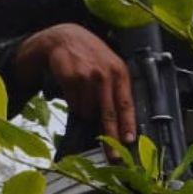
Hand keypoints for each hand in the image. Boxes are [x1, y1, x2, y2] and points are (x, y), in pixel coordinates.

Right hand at [13, 23, 135, 144]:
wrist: (64, 38)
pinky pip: (73, 103)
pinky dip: (74, 103)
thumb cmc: (91, 56)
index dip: (127, 124)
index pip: (126, 103)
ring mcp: (87, 76)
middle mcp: (105, 75)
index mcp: (120, 73)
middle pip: (109, 113)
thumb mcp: (110, 67)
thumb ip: (117, 89)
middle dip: (111, 136)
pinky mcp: (70, 78)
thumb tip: (123, 121)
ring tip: (85, 98)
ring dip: (87, 112)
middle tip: (113, 155)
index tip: (128, 141)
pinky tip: (74, 91)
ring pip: (88, 110)